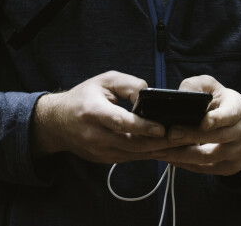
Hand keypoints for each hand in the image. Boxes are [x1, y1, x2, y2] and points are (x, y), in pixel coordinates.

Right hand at [31, 71, 179, 163]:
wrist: (57, 123)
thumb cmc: (84, 97)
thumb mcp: (105, 80)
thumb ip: (129, 84)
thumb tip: (149, 97)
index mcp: (93, 111)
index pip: (120, 122)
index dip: (142, 127)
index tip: (162, 128)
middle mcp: (95, 135)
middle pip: (132, 143)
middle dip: (159, 142)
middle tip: (183, 137)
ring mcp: (100, 151)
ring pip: (134, 154)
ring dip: (158, 150)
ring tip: (181, 144)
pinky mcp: (105, 159)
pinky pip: (131, 158)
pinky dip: (149, 153)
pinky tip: (166, 148)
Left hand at [153, 75, 240, 176]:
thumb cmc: (220, 103)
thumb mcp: (212, 87)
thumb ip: (196, 86)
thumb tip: (180, 94)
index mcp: (239, 109)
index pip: (229, 115)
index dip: (216, 120)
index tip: (202, 123)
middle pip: (216, 137)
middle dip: (191, 136)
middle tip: (170, 134)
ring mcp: (237, 152)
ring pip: (207, 157)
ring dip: (182, 155)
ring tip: (160, 151)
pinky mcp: (229, 167)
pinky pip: (204, 168)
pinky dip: (185, 164)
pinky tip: (169, 158)